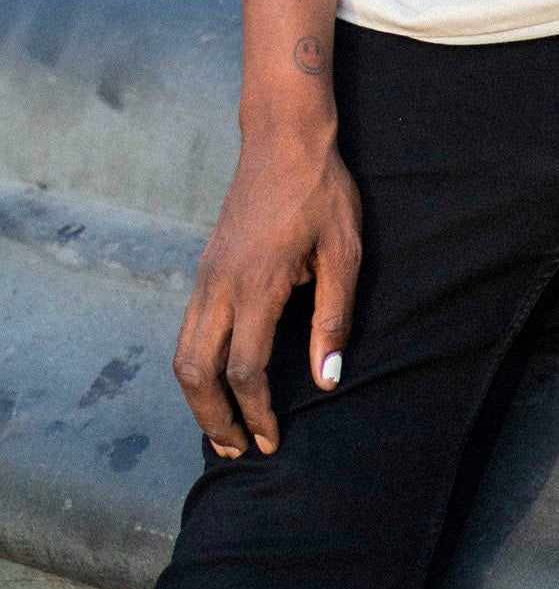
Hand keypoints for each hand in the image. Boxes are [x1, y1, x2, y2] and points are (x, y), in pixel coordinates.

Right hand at [173, 125, 361, 457]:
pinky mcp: (204, 267)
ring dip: (198, 398)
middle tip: (237, 450)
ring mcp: (206, 275)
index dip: (256, 413)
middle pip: (197, 372)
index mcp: (258, 284)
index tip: (271, 440)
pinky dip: (196, 366)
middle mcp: (221, 285)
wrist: (283, 138)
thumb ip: (333, 317)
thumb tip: (327, 379)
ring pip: (183, 353)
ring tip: (224, 429)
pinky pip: (188, 330)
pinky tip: (218, 378)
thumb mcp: (345, 251)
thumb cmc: (321, 191)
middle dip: (212, 420)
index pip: (244, 369)